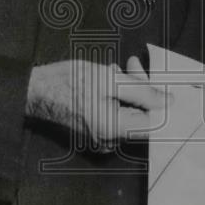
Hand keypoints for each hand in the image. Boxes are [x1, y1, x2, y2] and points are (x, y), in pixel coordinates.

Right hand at [25, 57, 168, 151]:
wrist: (36, 90)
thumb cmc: (67, 83)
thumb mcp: (109, 79)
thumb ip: (142, 91)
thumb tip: (168, 102)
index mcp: (114, 130)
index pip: (154, 123)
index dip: (159, 101)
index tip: (157, 81)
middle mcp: (110, 140)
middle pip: (142, 115)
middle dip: (141, 87)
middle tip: (131, 65)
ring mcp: (103, 137)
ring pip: (130, 112)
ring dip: (129, 88)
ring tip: (115, 70)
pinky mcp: (97, 131)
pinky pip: (118, 114)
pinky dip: (118, 96)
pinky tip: (108, 80)